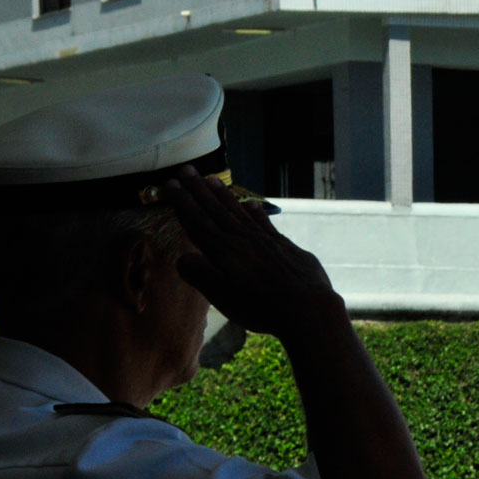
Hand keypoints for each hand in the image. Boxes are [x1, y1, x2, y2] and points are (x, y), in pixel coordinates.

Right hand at [160, 167, 339, 338]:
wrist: (308, 308)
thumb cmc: (261, 308)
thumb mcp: (223, 297)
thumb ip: (200, 275)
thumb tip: (183, 258)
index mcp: (224, 250)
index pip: (197, 221)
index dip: (182, 202)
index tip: (170, 183)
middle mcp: (243, 239)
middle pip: (217, 210)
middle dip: (199, 190)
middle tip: (186, 169)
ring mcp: (266, 241)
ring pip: (240, 212)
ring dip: (224, 195)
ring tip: (211, 179)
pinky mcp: (286, 247)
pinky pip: (265, 223)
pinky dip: (255, 211)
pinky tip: (250, 203)